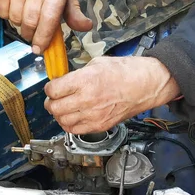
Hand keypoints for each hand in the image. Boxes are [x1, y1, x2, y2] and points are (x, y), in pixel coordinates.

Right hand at [0, 0, 91, 53]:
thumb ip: (73, 9)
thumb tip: (85, 27)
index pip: (50, 17)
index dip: (44, 37)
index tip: (40, 49)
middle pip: (31, 21)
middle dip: (31, 34)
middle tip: (32, 35)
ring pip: (15, 18)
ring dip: (19, 24)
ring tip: (24, 15)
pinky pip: (2, 12)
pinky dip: (7, 15)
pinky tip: (14, 5)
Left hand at [44, 56, 179, 133]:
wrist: (145, 85)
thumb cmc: (126, 72)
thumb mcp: (97, 63)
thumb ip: (77, 74)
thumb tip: (64, 81)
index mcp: (85, 81)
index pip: (53, 90)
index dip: (49, 88)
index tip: (52, 87)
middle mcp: (87, 99)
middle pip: (55, 107)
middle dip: (50, 103)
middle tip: (53, 99)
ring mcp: (93, 115)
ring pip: (63, 121)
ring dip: (59, 115)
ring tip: (62, 109)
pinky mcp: (100, 125)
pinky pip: (75, 131)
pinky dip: (69, 125)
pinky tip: (71, 118)